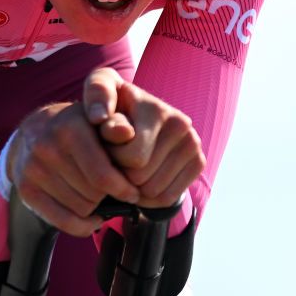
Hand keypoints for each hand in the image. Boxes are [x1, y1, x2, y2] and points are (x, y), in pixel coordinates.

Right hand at [7, 102, 139, 236]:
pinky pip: (63, 222)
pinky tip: (91, 217)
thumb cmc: (78, 129)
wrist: (34, 133)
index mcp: (70, 128)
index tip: (132, 192)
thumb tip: (127, 134)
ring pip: (81, 209)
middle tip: (110, 189)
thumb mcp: (98, 119)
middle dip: (109, 195)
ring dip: (95, 207)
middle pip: (94, 195)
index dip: (123, 189)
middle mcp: (47, 148)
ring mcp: (33, 170)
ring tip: (96, 194)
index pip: (102, 177)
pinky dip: (83, 225)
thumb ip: (118, 125)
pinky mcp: (26, 190)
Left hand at [83, 68, 205, 207]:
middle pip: (140, 177)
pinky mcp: (198, 161)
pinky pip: (168, 198)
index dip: (114, 158)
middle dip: (120, 174)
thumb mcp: (99, 96)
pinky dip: (148, 199)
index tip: (107, 145)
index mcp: (156, 109)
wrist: (139, 117)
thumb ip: (97, 98)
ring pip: (152, 191)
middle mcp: (180, 123)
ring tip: (126, 169)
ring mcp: (192, 142)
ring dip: (133, 188)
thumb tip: (99, 118)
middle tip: (116, 159)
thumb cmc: (111, 107)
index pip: (133, 157)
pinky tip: (139, 182)